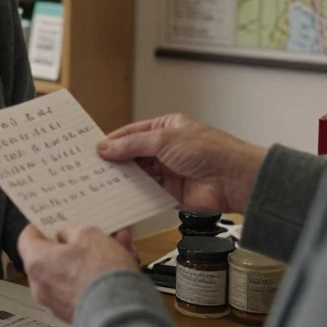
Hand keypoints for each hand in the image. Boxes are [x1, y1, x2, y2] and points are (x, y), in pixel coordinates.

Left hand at [18, 225, 138, 322]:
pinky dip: (95, 277)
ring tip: (119, 247)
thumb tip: (67, 235)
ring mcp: (56, 303)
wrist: (120, 313)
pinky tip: (120, 266)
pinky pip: (81, 288)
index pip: (27, 239)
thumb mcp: (88, 234)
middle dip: (78, 243)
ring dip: (92, 259)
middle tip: (96, 233)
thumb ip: (71, 231)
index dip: (40, 227)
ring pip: (72, 272)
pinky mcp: (74, 313)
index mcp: (37, 262)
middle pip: (54, 256)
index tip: (51, 222)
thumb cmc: (100, 273)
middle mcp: (41, 286)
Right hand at [97, 114, 266, 213]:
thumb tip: (106, 147)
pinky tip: (120, 197)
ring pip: (139, 176)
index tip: (94, 149)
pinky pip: (148, 194)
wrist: (233, 179)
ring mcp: (169, 171)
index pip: (133, 133)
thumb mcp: (164, 140)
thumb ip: (133, 145)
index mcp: (166, 128)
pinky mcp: (172, 193)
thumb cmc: (210, 150)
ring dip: (124, 180)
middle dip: (116, 162)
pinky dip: (135, 196)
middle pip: (134, 155)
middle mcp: (167, 149)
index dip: (113, 141)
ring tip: (101, 183)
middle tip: (93, 168)